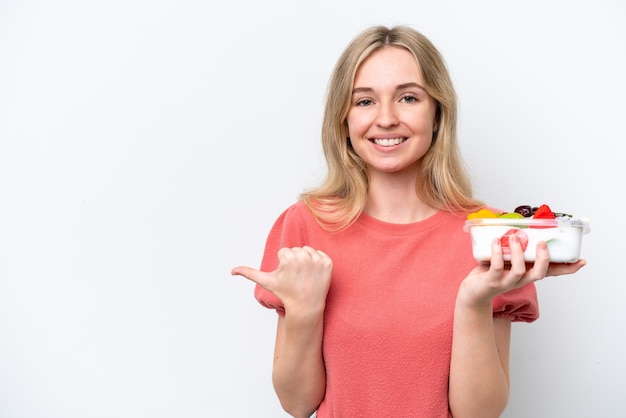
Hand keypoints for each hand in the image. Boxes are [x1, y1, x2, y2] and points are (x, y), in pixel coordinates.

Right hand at [231, 246, 332, 315]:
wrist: (306, 306)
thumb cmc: (285, 294)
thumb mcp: (266, 282)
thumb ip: (249, 273)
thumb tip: (232, 271)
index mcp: (287, 257)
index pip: (284, 252)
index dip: (284, 264)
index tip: (287, 277)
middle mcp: (303, 257)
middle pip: (296, 250)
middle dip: (295, 261)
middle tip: (296, 277)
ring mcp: (317, 260)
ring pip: (308, 251)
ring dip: (306, 261)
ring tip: (304, 276)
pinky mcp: (328, 263)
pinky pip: (321, 254)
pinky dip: (318, 263)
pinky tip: (314, 275)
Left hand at [459, 234, 585, 306]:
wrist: (473, 293)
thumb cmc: (491, 273)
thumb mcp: (507, 261)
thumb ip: (515, 249)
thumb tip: (520, 226)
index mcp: (527, 274)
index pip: (551, 272)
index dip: (567, 268)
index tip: (581, 261)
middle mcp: (520, 280)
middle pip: (539, 273)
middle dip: (544, 258)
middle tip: (542, 243)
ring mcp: (506, 282)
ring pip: (519, 270)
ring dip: (518, 252)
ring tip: (514, 236)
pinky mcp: (491, 281)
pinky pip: (496, 267)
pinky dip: (497, 252)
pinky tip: (495, 241)